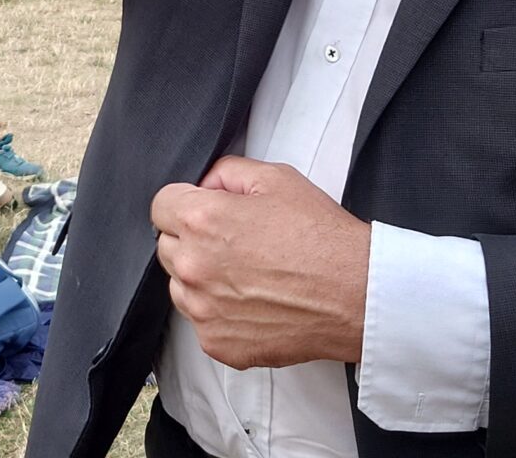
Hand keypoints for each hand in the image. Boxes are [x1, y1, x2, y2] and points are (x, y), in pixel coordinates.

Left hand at [150, 156, 369, 367]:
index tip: (203, 212)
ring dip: (201, 279)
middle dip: (191, 240)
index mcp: (202, 220)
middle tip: (235, 243)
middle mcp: (194, 266)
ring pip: (180, 287)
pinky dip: (220, 313)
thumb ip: (228, 172)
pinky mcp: (217, 343)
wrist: (355, 294)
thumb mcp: (277, 178)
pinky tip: (254, 302)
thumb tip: (206, 184)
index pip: (161, 206)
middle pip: (167, 246)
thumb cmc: (322, 238)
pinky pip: (201, 322)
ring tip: (247, 274)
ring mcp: (203, 310)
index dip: (184, 203)